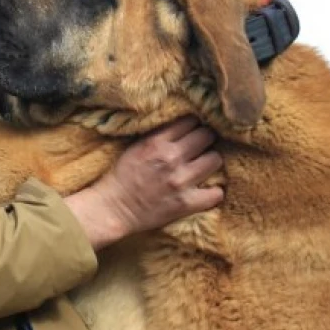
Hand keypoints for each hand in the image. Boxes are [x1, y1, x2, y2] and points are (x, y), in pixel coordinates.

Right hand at [64, 115, 223, 250]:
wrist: (113, 209)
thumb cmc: (123, 176)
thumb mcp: (136, 146)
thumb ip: (159, 135)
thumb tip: (183, 123)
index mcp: (156, 142)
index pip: (191, 121)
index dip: (193, 125)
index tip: (191, 132)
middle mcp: (171, 158)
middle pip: (207, 136)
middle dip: (205, 140)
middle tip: (200, 148)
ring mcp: (180, 181)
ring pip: (215, 159)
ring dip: (210, 162)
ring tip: (202, 167)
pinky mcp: (186, 203)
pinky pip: (216, 193)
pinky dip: (213, 192)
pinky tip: (205, 191)